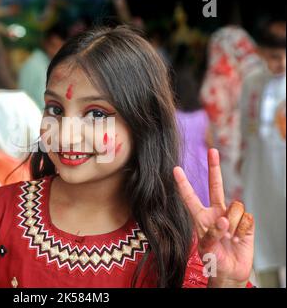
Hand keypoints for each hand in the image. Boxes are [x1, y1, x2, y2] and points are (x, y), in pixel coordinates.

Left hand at [174, 149, 254, 287]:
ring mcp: (231, 216)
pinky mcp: (246, 222)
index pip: (190, 198)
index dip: (183, 184)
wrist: (230, 271)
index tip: (175, 169)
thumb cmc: (214, 260)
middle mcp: (216, 212)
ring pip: (235, 207)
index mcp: (201, 217)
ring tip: (231, 237)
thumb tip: (224, 220)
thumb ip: (213, 234)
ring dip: (234, 224)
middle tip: (212, 150)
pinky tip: (240, 238)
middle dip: (215, 167)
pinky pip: (247, 218)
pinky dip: (244, 230)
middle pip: (216, 186)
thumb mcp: (207, 249)